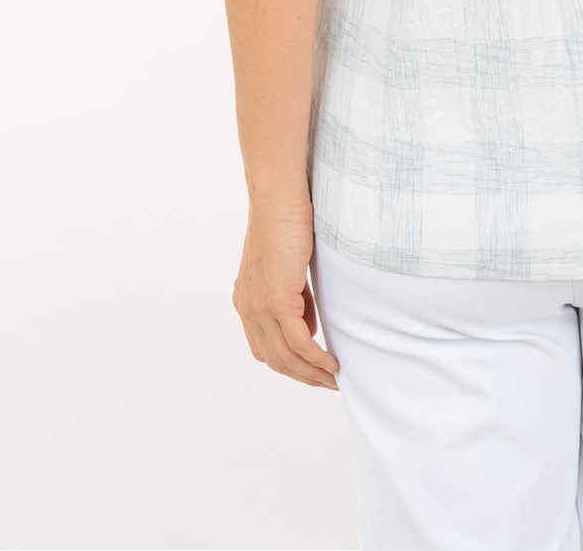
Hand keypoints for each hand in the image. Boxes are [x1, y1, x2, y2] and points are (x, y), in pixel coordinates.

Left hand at [232, 193, 341, 388]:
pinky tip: (331, 363)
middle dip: (302, 376)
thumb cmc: (287, 222)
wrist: (278, 199)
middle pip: (275, 359)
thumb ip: (296, 298)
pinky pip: (298, 341)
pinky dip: (315, 357)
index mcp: (247, 300)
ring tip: (334, 379)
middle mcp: (248, 308)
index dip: (290, 364)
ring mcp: (260, 306)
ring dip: (312, 373)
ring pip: (286, 357)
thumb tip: (310, 326)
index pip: (266, 347)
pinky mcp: (276, 300)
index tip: (315, 369)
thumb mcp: (290, 268)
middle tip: (329, 383)